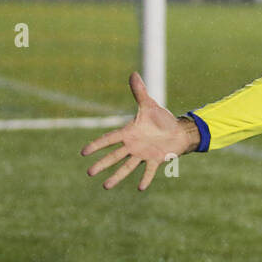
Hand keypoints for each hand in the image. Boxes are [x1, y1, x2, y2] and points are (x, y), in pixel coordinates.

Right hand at [81, 71, 197, 190]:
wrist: (178, 130)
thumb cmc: (162, 119)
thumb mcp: (149, 105)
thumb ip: (139, 92)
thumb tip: (133, 73)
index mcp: (129, 133)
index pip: (109, 139)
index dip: (97, 145)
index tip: (83, 152)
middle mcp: (133, 146)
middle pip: (114, 156)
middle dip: (102, 164)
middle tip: (89, 173)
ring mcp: (143, 154)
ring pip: (127, 167)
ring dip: (117, 176)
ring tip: (105, 186)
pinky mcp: (155, 160)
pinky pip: (149, 171)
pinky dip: (145, 178)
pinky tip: (140, 188)